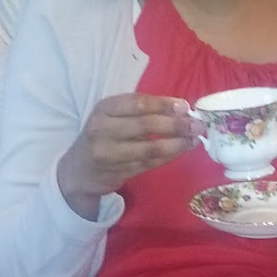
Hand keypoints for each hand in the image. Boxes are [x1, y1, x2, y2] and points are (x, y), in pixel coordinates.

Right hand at [58, 94, 202, 218]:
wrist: (78, 170)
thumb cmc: (102, 136)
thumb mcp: (112, 116)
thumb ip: (140, 111)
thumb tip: (181, 109)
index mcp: (104, 109)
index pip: (137, 103)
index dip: (163, 104)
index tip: (185, 106)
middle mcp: (104, 130)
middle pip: (145, 126)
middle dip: (176, 125)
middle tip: (198, 125)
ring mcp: (110, 154)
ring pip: (150, 149)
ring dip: (177, 144)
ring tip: (195, 139)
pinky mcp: (119, 172)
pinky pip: (150, 164)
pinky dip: (170, 156)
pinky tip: (183, 149)